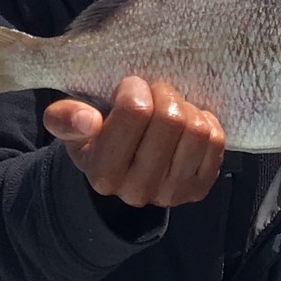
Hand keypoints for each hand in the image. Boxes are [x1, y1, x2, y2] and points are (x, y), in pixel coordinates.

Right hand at [43, 77, 225, 207]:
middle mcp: (138, 190)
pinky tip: (186, 125)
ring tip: (170, 109)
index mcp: (103, 173)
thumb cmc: (96, 137)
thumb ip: (64, 118)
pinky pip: (215, 140)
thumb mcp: (71, 126)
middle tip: (153, 93)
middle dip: (163, 93)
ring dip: (186, 108)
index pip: (135, 110)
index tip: (129, 87)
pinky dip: (204, 123)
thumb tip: (86, 119)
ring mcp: (172, 193)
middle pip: (170, 119)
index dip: (135, 87)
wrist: (120, 172)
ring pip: (196, 129)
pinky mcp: (198, 189)